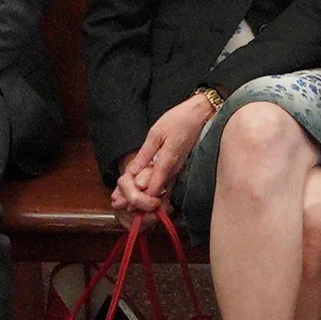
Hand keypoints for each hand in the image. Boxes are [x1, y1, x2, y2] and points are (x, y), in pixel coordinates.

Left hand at [108, 93, 215, 226]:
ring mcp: (178, 170)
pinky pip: (167, 184)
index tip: (124, 203)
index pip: (153, 189)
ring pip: (162, 191)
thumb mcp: (156, 133)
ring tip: (127, 201)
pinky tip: (143, 190)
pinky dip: (154, 190)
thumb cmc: (177, 120)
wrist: (200, 115)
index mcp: (167, 162)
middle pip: (157, 194)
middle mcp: (174, 170)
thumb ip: (145, 154)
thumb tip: (133, 173)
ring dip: (146, 198)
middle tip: (120, 204)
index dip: (139, 199)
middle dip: (139, 202)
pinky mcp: (179, 168)